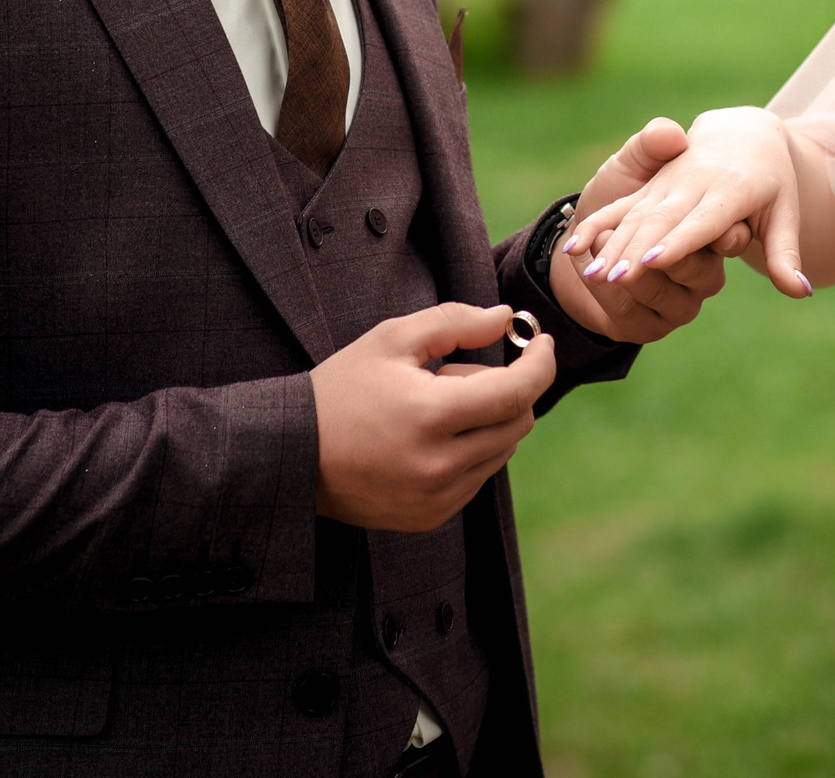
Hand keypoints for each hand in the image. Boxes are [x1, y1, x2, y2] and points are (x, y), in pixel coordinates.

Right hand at [311, 302, 557, 531]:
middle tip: (455, 372)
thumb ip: (454, 322)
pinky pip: (479, 477)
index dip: (540, 364)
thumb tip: (506, 318)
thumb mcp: (390, 340)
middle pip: (517, 422)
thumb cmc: (341, 390)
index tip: (542, 341)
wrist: (292, 455)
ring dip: (489, 420)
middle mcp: (440, 465)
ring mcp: (437, 498)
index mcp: (431, 416)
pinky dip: (472, 450)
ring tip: (433, 407)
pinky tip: (429, 438)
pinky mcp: (432, 516)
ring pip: (502, 450)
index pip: (516, 392)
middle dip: (506, 388)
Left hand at [547, 118, 729, 342]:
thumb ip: (652, 147)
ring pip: (663, 294)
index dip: (719, 237)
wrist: (586, 236)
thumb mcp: (633, 163)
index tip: (711, 234)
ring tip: (600, 253)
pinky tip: (583, 268)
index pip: (727, 237)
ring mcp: (676, 300)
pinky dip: (604, 293)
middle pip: (698, 271)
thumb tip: (672, 133)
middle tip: (638, 251)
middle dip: (663, 258)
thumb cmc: (621, 190)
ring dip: (630, 271)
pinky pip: (630, 315)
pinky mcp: (645, 322)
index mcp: (710, 230)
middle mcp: (701, 270)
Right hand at [563, 106, 807, 299]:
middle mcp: (695, 182)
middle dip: (635, 250)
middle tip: (613, 280)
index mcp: (732, 190)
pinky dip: (597, 225)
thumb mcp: (785, 213)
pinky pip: (620, 206)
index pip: (702, 222)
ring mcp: (668, 182)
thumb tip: (803, 291)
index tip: (654, 261)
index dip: (678, 242)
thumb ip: (787, 253)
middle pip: (661, 221)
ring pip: (635, 216)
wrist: (745, 130)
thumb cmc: (772, 182)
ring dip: (612, 244)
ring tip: (591, 273)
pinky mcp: (650, 184)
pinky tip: (575, 247)